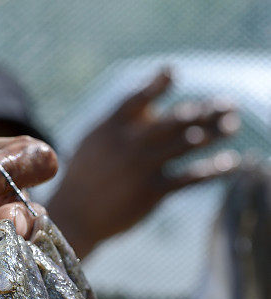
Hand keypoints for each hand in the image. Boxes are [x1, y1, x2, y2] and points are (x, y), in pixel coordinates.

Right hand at [47, 68, 239, 256]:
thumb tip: (153, 105)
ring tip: (232, 126)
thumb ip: (121, 121)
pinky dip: (212, 170)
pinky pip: (189, 178)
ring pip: (186, 144)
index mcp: (112, 127)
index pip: (136, 98)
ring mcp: (142, 167)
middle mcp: (129, 143)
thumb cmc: (86, 176)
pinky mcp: (152, 192)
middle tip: (227, 104)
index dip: (155, 85)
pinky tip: (230, 163)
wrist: (75, 217)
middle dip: (203, 111)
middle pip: (173, 120)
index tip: (172, 73)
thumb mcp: (94, 141)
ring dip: (214, 133)